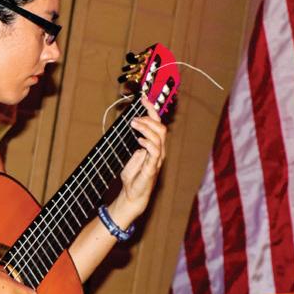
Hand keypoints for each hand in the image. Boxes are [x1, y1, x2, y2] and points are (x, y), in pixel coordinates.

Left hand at [111, 97, 166, 223]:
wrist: (132, 194)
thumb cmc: (133, 177)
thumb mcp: (132, 155)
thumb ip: (136, 143)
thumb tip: (135, 126)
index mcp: (154, 146)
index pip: (156, 124)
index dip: (151, 110)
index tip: (143, 99)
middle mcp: (159, 150)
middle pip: (160, 128)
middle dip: (148, 119)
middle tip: (134, 119)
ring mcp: (157, 159)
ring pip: (159, 137)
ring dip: (146, 128)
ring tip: (134, 125)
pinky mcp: (152, 167)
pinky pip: (155, 151)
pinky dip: (147, 143)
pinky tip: (139, 140)